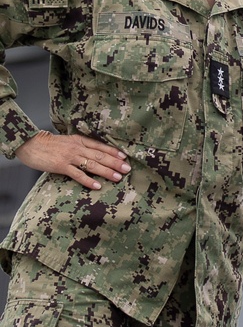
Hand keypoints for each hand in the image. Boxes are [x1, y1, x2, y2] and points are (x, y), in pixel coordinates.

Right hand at [16, 132, 130, 190]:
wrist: (31, 144)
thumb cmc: (49, 144)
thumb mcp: (68, 141)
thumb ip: (80, 146)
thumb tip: (94, 154)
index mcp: (80, 140)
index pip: (100, 146)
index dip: (113, 151)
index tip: (125, 157)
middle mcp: (77, 147)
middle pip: (100, 155)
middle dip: (115, 162)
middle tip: (127, 169)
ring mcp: (70, 157)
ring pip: (92, 165)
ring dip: (106, 171)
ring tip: (118, 177)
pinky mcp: (61, 166)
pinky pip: (77, 174)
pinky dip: (88, 181)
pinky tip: (97, 186)